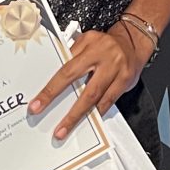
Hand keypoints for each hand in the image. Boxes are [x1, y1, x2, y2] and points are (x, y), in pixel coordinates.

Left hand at [29, 24, 140, 140]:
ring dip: (82, 116)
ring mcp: (117, 69)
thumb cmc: (105, 43)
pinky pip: (110, 100)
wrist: (132, 40)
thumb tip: (53, 80)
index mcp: (90, 44)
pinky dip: (98, 111)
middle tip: (58, 129)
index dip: (51, 90)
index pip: (66, 70)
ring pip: (97, 98)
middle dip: (70, 113)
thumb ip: (72, 57)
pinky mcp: (126, 80)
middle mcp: (105, 56)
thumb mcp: (85, 42)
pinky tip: (89, 119)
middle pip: (85, 89)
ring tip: (68, 129)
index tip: (37, 105)